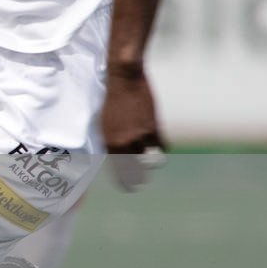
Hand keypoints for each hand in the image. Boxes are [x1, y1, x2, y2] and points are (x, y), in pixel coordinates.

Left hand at [101, 66, 166, 189]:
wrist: (124, 80)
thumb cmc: (110, 100)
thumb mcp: (103, 123)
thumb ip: (111, 141)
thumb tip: (117, 156)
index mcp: (109, 143)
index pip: (119, 172)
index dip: (126, 182)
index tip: (130, 187)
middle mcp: (124, 143)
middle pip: (138, 172)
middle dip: (140, 178)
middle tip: (142, 180)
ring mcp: (141, 137)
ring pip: (153, 161)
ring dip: (153, 162)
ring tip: (151, 163)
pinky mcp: (155, 128)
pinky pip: (163, 146)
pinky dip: (162, 146)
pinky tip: (159, 145)